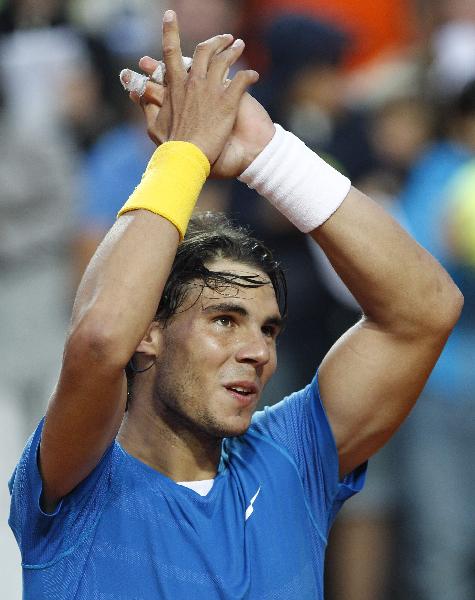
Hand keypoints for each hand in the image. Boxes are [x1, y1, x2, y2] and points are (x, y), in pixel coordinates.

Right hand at [123, 12, 275, 177]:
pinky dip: (249, 75)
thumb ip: (146, 104)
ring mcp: (212, 90)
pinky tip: (254, 75)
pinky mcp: (229, 102)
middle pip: (205, 51)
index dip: (170, 31)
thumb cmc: (171, 146)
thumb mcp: (154, 125)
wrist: (189, 158)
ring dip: (233, 50)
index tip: (170, 15)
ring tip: (239, 46)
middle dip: (215, 40)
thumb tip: (135, 90)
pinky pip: (243, 80)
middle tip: (225, 37)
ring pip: (225, 60)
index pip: (170, 52)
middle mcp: (194, 82)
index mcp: (175, 86)